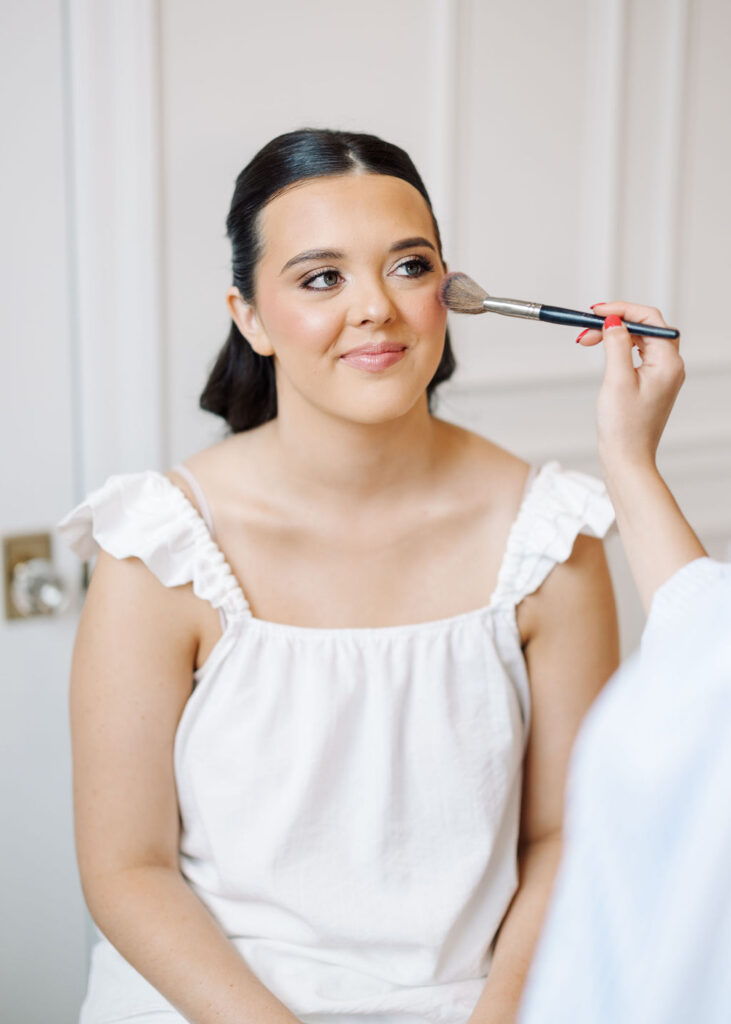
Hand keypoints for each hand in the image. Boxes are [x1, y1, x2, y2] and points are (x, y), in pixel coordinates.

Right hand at [576, 302, 684, 475]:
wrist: (627, 458)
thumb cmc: (623, 427)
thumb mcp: (617, 380)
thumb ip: (617, 345)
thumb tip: (614, 320)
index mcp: (668, 362)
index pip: (649, 319)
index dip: (622, 310)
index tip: (596, 311)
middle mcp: (670, 366)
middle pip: (644, 328)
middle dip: (614, 322)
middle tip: (585, 330)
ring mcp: (662, 375)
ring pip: (640, 340)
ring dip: (614, 335)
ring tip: (587, 341)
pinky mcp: (651, 384)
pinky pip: (637, 355)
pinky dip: (619, 349)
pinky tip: (603, 353)